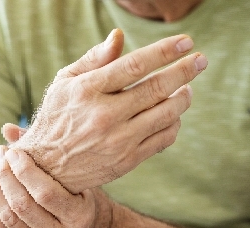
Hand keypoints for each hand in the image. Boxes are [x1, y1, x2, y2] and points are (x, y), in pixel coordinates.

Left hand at [0, 145, 113, 227]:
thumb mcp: (74, 176)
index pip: (45, 193)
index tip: (12, 151)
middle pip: (22, 205)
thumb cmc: (80, 195)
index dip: (24, 171)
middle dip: (4, 176)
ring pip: (7, 217)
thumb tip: (7, 129)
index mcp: (78, 217)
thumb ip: (44, 152)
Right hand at [12, 29, 206, 193]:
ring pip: (165, 115)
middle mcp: (104, 116)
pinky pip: (163, 139)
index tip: (186, 42)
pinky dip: (174, 124)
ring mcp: (118, 141)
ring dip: (183, 98)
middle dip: (185, 71)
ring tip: (187, 89)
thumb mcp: (64, 84)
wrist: (48, 168)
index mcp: (87, 91)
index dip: (163, 51)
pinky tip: (173, 115)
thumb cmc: (56, 118)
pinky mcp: (127, 161)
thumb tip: (119, 36)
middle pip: (156, 89)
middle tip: (201, 60)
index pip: (134, 66)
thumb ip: (93, 60)